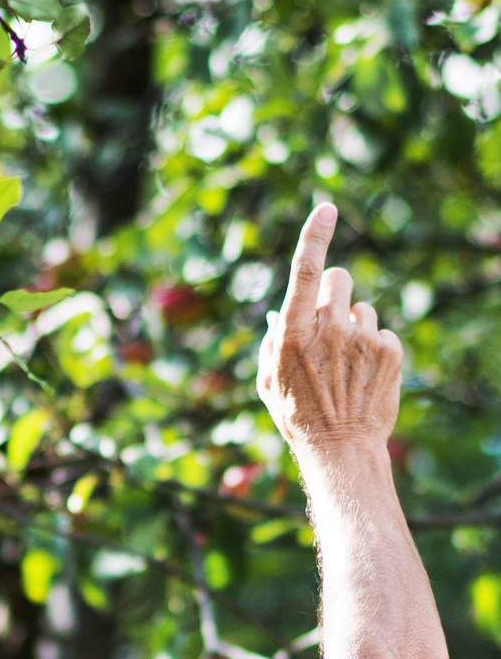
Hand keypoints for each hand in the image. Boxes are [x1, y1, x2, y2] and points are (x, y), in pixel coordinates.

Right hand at [257, 202, 403, 453]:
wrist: (340, 450)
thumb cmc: (298, 415)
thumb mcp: (270, 380)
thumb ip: (273, 341)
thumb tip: (281, 311)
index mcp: (293, 334)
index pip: (305, 273)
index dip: (314, 237)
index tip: (326, 208)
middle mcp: (329, 330)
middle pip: (340, 279)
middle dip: (335, 293)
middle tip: (330, 322)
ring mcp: (362, 339)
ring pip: (362, 308)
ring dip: (355, 327)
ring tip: (347, 365)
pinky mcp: (389, 351)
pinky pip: (383, 332)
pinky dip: (375, 349)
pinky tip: (364, 375)